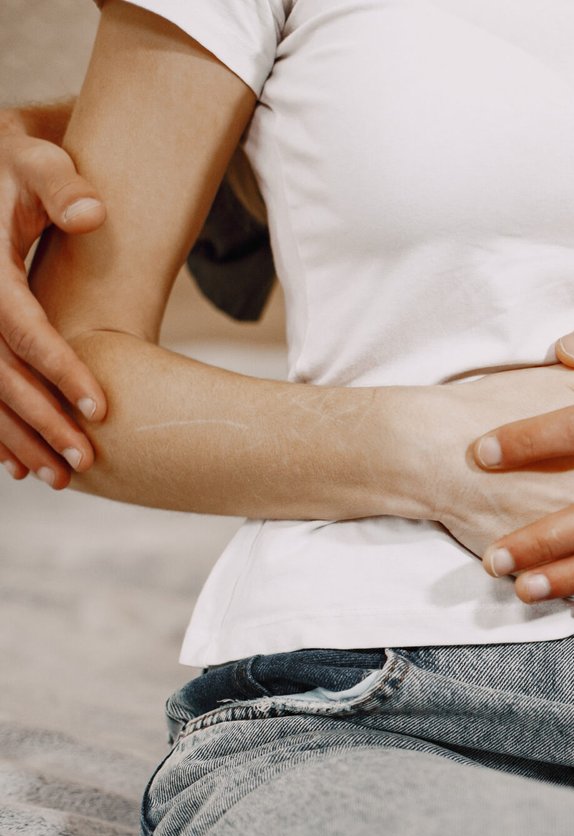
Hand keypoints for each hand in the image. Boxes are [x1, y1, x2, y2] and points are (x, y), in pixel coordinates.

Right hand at [0, 117, 108, 487]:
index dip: (59, 368)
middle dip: (40, 420)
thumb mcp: (39, 161)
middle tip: (84, 462)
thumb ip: (62, 186)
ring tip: (61, 477)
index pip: (20, 327)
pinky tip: (16, 465)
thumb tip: (92, 214)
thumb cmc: (21, 164)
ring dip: (17, 437)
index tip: (99, 407)